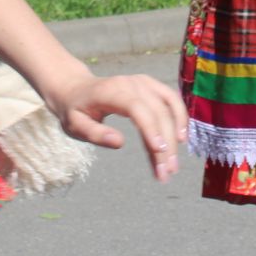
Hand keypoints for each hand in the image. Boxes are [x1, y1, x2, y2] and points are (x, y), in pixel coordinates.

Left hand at [40, 69, 189, 181]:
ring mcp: (143, 82)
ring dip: (176, 133)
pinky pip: (171, 99)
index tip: (159, 152)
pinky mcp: (151, 86)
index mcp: (112, 91)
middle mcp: (132, 83)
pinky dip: (180, 118)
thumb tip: (120, 142)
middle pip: (157, 112)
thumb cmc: (74, 110)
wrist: (76, 89)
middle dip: (165, 144)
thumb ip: (95, 134)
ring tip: (174, 163)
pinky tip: (181, 138)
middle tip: (167, 173)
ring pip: (169, 106)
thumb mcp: (74, 125)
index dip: (151, 129)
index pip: (137, 108)